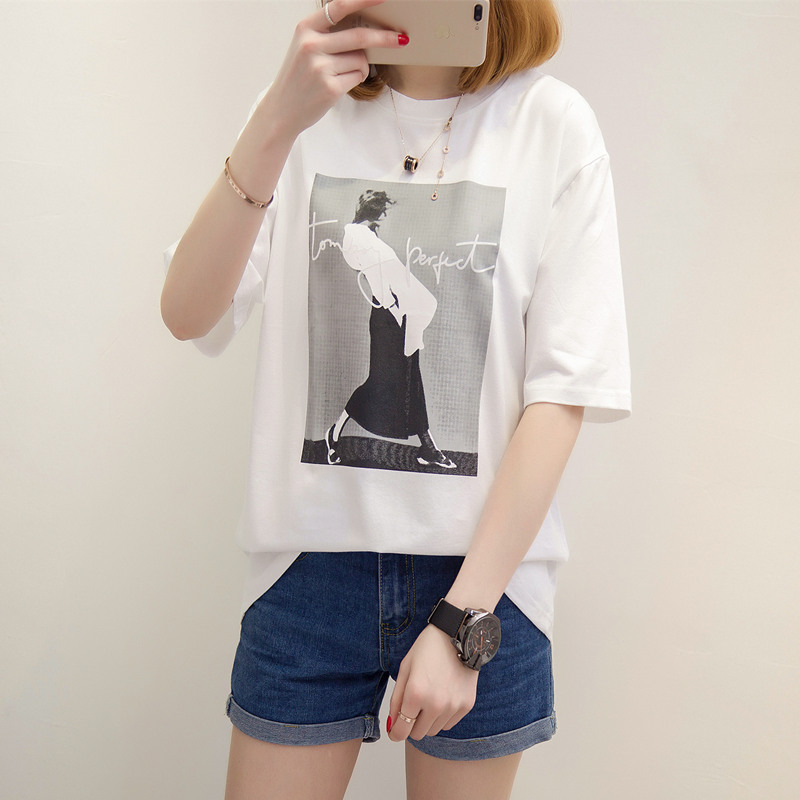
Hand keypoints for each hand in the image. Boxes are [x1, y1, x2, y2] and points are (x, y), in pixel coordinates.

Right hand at [262, 0, 407, 137]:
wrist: (282, 109)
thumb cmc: (299, 76)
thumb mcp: (306, 47)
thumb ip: (329, 34)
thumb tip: (368, 26)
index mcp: (305, 29)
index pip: (338, 6)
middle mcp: (311, 46)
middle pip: (359, 36)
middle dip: (385, 37)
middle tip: (402, 39)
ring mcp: (320, 68)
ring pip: (361, 60)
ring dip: (362, 67)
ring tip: (342, 74)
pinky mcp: (330, 88)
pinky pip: (358, 77)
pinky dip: (356, 79)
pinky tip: (340, 84)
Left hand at [387, 624, 478, 742]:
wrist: (458, 635)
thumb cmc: (428, 648)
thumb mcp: (405, 669)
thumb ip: (396, 700)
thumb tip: (392, 725)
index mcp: (416, 693)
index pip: (401, 731)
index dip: (395, 732)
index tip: (395, 729)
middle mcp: (435, 704)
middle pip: (417, 734)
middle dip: (411, 724)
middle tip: (413, 707)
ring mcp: (453, 706)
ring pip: (434, 730)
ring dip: (428, 720)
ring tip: (430, 697)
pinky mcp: (466, 705)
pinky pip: (449, 724)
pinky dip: (443, 716)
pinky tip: (443, 696)